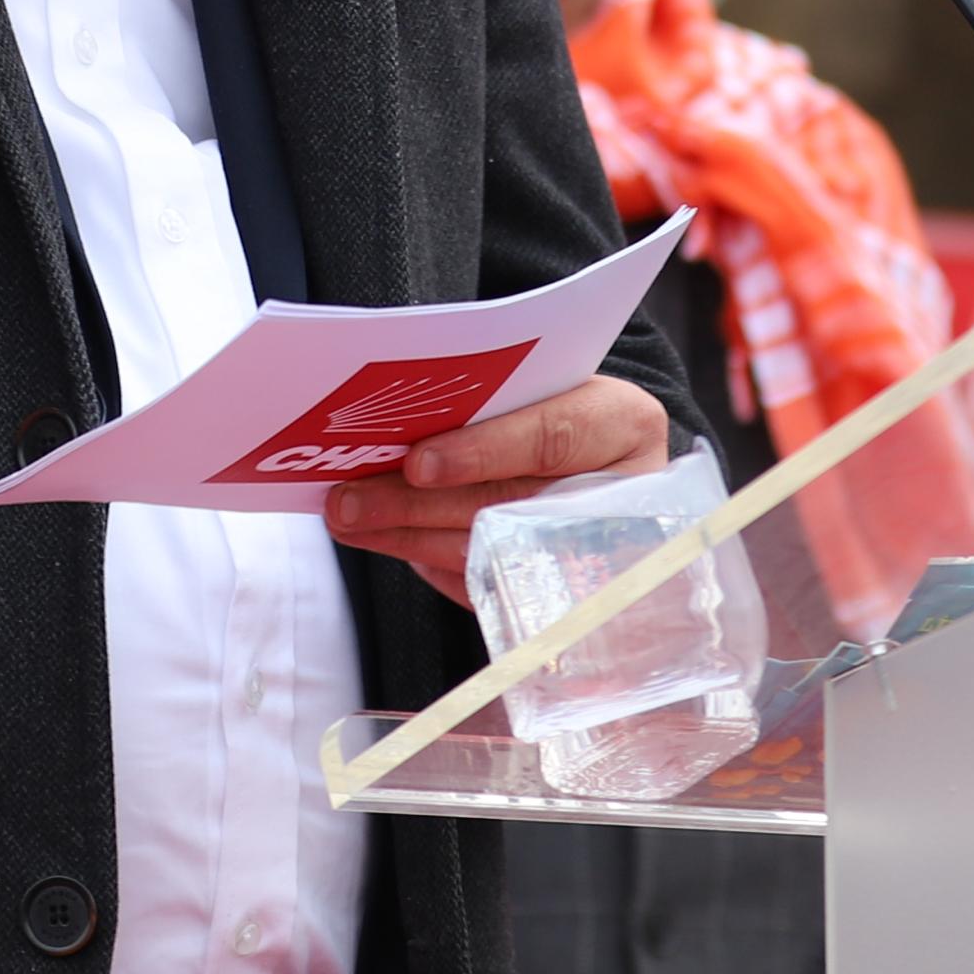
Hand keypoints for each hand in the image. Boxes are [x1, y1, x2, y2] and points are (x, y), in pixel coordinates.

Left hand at [323, 376, 671, 597]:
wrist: (595, 447)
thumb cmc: (557, 400)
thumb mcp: (545, 382)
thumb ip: (492, 398)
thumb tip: (397, 420)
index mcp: (624, 424)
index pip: (551, 438)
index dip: (482, 451)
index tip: (416, 462)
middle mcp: (621, 495)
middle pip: (507, 505)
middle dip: (418, 504)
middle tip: (348, 500)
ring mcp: (594, 553)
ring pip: (486, 550)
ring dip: (407, 535)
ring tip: (350, 518)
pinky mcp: (558, 591)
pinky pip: (484, 582)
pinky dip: (427, 560)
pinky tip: (385, 539)